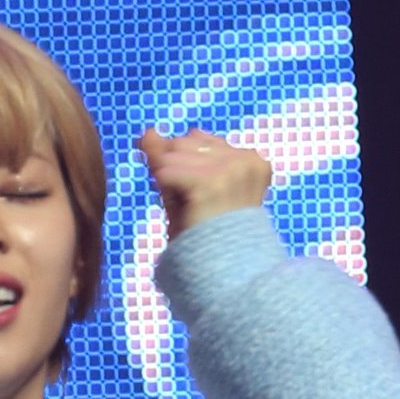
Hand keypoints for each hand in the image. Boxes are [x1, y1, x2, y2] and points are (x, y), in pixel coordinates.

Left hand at [140, 127, 274, 236]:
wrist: (222, 268)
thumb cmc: (208, 231)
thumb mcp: (187, 185)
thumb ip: (167, 155)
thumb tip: (148, 130)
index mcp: (252, 159)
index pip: (195, 139)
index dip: (187, 169)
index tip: (207, 197)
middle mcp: (246, 159)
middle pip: (182, 143)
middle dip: (178, 172)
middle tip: (199, 205)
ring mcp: (230, 169)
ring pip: (171, 155)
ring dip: (172, 184)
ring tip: (195, 208)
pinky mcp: (210, 182)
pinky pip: (165, 171)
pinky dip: (167, 191)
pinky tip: (188, 209)